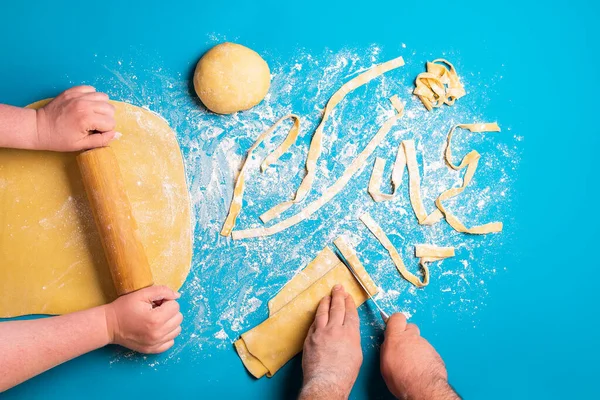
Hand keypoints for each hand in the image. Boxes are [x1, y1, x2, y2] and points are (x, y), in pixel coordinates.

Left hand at [35, 85, 116, 150]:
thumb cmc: (59, 139)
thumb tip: (116, 134)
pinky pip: (91, 89)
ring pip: (103, 97)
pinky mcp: (72, 91)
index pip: (111, 122)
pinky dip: (92, 96)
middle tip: (94, 124)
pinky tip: (85, 105)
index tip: (95, 132)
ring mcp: (78, 96)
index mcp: (87, 119)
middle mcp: (84, 105)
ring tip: (91, 113)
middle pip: (110, 109)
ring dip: (101, 106)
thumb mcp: (81, 145)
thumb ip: (101, 140)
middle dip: (106, 118)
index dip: (106, 130)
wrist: (38, 128)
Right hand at [103, 285, 182, 353]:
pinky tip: (156, 329)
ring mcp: (156, 344)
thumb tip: (177, 296)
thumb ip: (162, 291)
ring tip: (155, 319)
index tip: (155, 303)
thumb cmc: (124, 308)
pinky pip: (171, 341)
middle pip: (178, 318)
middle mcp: (158, 334)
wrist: (109, 325)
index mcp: (156, 319)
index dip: (166, 301)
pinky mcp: (153, 350)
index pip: (176, 306)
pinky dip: (167, 334)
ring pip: (177, 330)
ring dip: (170, 322)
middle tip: (155, 310)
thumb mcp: (141, 294)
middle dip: (169, 311)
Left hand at [299, 285, 361, 399]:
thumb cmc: (344, 374)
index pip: (350, 312)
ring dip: (325, 302)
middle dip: (338, 295)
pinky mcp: (310, 338)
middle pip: (337, 307)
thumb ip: (352, 338)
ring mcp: (321, 332)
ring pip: (323, 312)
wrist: (326, 382)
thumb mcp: (356, 353)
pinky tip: (318, 314)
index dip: (349, 302)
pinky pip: (314, 323)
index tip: (348, 296)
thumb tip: (347, 331)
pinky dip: (317, 316)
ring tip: (327, 296)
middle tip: (338, 287)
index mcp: (350, 333)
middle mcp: (335, 329)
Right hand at [380, 313, 459, 399]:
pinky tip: (421, 369)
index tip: (393, 327)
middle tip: (403, 348)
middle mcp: (412, 338)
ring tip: (412, 364)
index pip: (397, 318)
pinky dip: (424, 357)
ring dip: (415, 349)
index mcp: (396, 338)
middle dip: (406, 335)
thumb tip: (388, 344)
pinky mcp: (435, 353)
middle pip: (410, 328)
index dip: (395, 321)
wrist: (424, 388)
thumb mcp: (385, 365)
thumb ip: (387, 349)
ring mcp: (425, 345)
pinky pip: (427, 351)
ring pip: (419, 341)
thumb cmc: (403, 380)